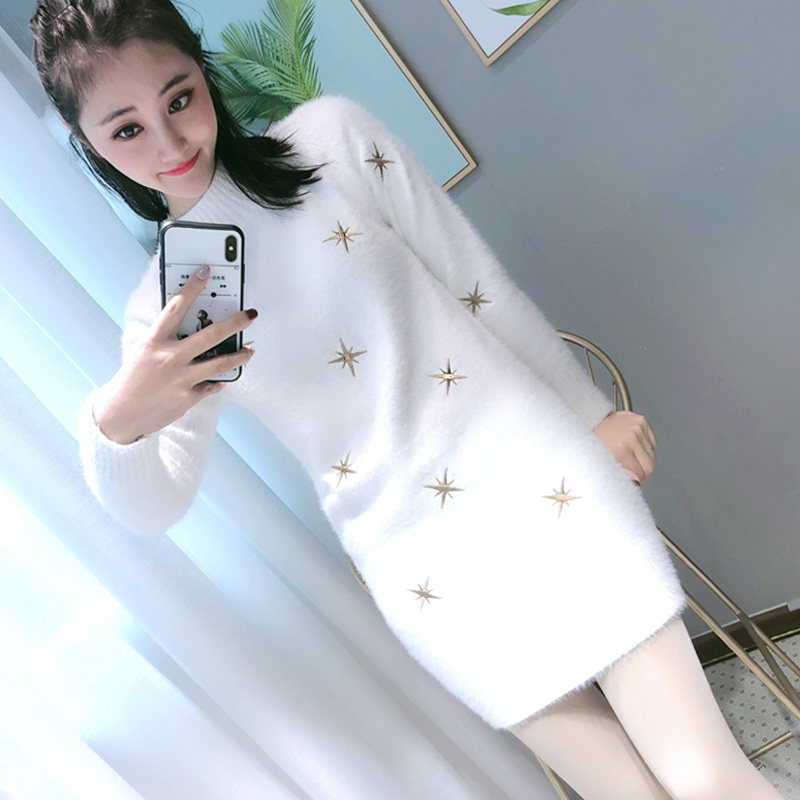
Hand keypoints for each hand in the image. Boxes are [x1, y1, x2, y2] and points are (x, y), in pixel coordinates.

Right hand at [92, 265, 257, 443]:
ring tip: (250, 350)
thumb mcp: (145, 352)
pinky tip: (225, 377)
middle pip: (210, 335)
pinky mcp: (187, 398)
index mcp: (155, 342)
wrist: (120, 414)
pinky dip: (219, 381)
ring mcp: (180, 379)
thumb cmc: (134, 379)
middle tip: (251, 314)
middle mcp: (169, 358)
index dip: (192, 287)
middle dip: (235, 323)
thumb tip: (196, 328)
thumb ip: (168, 340)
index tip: (206, 272)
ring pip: (220, 363)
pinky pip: (211, 386)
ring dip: (240, 355)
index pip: (176, 307)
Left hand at [592, 410, 657, 483]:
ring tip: (628, 453)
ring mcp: (638, 427)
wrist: (591, 421)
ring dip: (642, 456)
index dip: (635, 478)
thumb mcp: (604, 460)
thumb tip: (636, 482)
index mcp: (621, 448)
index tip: (631, 478)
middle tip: (633, 469)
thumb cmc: (595, 441)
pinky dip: (644, 445)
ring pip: (652, 454)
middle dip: (643, 471)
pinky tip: (632, 443)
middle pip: (650, 465)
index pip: (639, 473)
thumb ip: (621, 472)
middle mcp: (631, 436)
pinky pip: (653, 442)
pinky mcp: (642, 421)